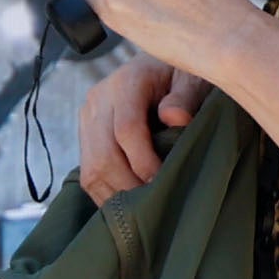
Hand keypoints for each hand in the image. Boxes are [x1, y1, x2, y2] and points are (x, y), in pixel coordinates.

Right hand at [76, 56, 209, 198]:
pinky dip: (106, 194)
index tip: (165, 182)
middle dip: (129, 186)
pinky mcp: (86, 135)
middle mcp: (99, 100)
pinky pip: (88, 173)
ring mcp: (88, 119)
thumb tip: (174, 118)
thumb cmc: (181, 75)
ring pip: (91, 169)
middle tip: (155, 205)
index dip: (144, 161)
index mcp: (126, 82)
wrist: (158, 67)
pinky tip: (128, 205)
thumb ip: (186, 96)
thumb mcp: (192, 78)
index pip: (127, 129)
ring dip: (116, 195)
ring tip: (142, 211)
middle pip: (104, 154)